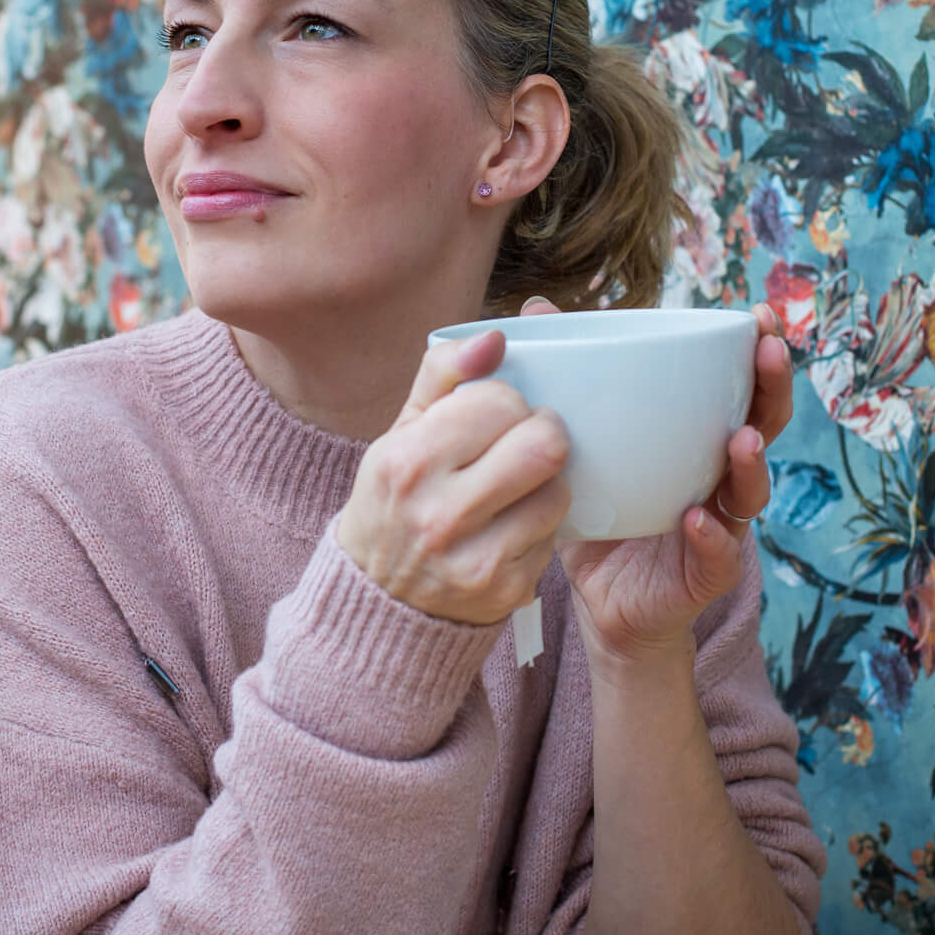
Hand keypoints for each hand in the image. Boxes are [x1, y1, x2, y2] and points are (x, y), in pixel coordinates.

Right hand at [335, 330, 573, 625]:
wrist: (377, 598)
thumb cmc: (395, 498)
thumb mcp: (401, 431)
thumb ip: (444, 373)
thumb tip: (496, 337)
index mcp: (407, 462)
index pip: (499, 402)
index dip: (507, 401)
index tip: (495, 415)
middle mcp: (438, 514)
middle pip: (541, 446)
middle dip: (543, 432)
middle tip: (528, 438)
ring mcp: (473, 559)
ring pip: (558, 492)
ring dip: (547, 481)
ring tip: (519, 485)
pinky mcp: (504, 590)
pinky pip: (554, 537)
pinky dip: (541, 524)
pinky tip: (512, 525)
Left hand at [545, 298, 797, 668]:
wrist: (601, 603)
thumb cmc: (601, 515)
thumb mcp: (583, 444)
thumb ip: (570, 377)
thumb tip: (537, 306)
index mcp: (700, 441)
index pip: (741, 389)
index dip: (758, 354)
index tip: (760, 316)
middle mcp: (720, 478)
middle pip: (764, 426)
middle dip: (772, 387)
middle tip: (770, 351)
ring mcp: (720, 526)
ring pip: (751, 490)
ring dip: (751, 463)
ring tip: (741, 439)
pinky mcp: (705, 573)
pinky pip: (718, 554)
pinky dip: (710, 537)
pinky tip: (696, 520)